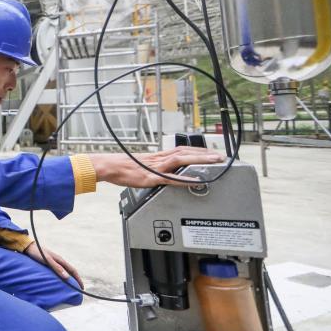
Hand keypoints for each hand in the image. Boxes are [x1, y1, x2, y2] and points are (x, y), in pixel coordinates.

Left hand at [23, 242, 83, 288]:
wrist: (29, 247)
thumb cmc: (37, 253)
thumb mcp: (47, 261)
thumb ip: (56, 268)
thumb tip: (67, 277)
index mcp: (60, 260)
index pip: (73, 270)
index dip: (78, 279)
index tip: (82, 288)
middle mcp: (59, 261)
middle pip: (71, 271)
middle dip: (76, 279)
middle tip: (78, 289)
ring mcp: (55, 261)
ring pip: (66, 270)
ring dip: (70, 278)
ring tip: (71, 286)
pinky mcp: (50, 262)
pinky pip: (60, 270)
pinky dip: (63, 275)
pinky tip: (60, 279)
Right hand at [89, 146, 224, 187]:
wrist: (110, 166)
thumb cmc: (124, 167)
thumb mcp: (143, 164)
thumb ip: (156, 167)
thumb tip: (167, 171)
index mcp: (159, 156)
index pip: (182, 150)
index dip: (198, 150)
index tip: (211, 152)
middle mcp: (160, 159)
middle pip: (186, 152)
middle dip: (205, 154)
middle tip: (221, 156)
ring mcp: (156, 168)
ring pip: (181, 160)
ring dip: (199, 160)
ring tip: (214, 162)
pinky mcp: (151, 177)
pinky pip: (170, 178)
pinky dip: (184, 179)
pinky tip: (195, 181)